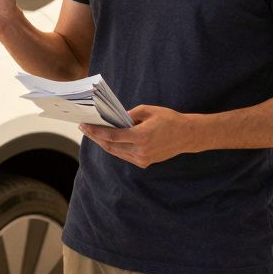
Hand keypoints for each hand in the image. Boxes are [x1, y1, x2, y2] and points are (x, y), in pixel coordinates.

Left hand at [79, 105, 202, 168]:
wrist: (188, 136)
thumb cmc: (169, 119)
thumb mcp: (148, 110)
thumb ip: (129, 115)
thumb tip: (114, 120)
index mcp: (141, 137)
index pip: (112, 136)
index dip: (96, 131)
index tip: (84, 125)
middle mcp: (140, 151)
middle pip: (110, 146)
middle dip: (95, 137)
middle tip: (84, 128)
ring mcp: (142, 159)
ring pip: (116, 152)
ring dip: (103, 143)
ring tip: (92, 133)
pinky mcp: (144, 162)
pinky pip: (124, 155)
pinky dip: (114, 147)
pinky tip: (107, 139)